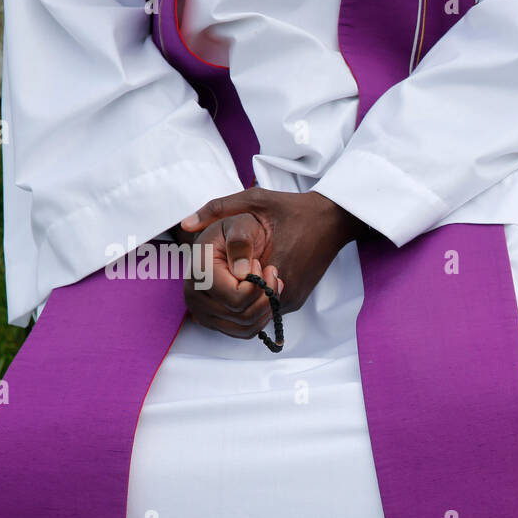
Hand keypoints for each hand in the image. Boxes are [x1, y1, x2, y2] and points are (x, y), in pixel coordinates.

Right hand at [179, 214, 281, 339]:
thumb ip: (240, 241)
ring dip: (266, 306)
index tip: (261, 264)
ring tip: (269, 282)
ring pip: (246, 327)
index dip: (257, 284)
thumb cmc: (235, 230)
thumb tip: (241, 271)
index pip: (236, 298)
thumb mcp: (240, 224)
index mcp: (199, 272)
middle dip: (265, 295)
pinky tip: (264, 296)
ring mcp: (203, 312)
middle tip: (270, 272)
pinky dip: (261, 317)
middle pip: (243, 315)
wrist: (229, 240)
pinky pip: (245, 332)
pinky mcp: (214, 321)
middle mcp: (194, 296)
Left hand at [181, 188, 367, 313]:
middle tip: (218, 272)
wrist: (332, 220)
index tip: (217, 265)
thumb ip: (218, 210)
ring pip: (251, 317)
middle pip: (238, 314)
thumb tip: (185, 225)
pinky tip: (247, 278)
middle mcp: (282, 293)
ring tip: (230, 275)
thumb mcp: (254, 200)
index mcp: (269, 270)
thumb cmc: (293, 209)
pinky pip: (264, 312)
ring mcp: (290, 301)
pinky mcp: (295, 302)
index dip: (216, 285)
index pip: (230, 297)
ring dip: (236, 301)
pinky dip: (251, 300)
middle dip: (222, 297)